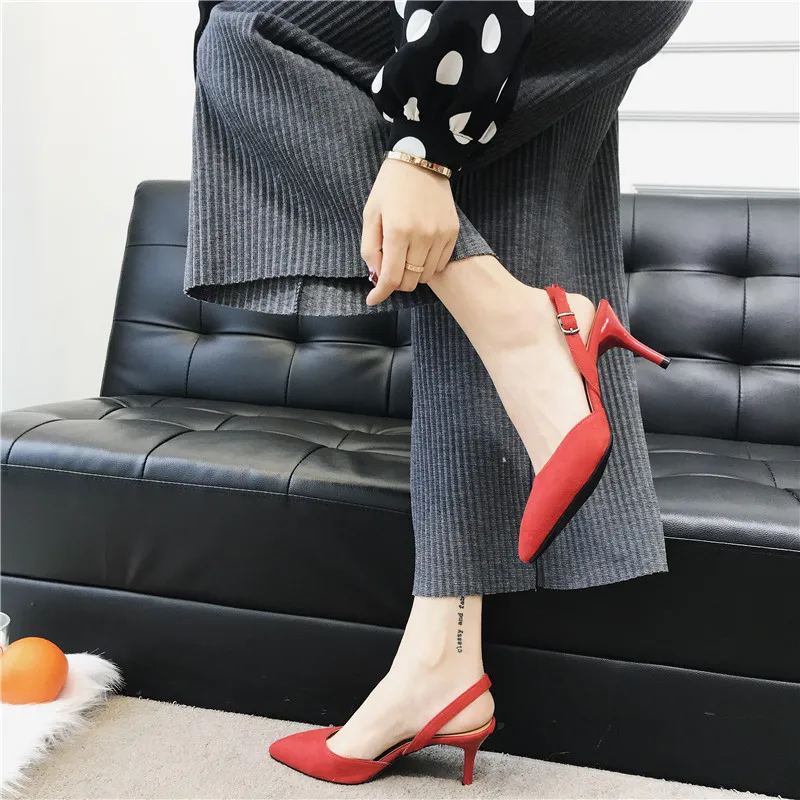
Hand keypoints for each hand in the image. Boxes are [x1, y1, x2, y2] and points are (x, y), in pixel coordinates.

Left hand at [361, 158, 459, 305]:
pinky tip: (419, 252)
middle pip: (409, 281)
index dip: (380, 293)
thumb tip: (376, 276)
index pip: (391, 277)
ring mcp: (440, 236)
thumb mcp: (370, 214)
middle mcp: (422, 236)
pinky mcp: (452, 233)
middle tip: (388, 271)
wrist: (422, 159)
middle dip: (395, 282)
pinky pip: (440, 264)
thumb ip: (370, 248)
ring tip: (404, 258)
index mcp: (397, 231)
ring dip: (412, 275)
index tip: (372, 300)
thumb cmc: (390, 187)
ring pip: (426, 276)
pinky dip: (428, 266)